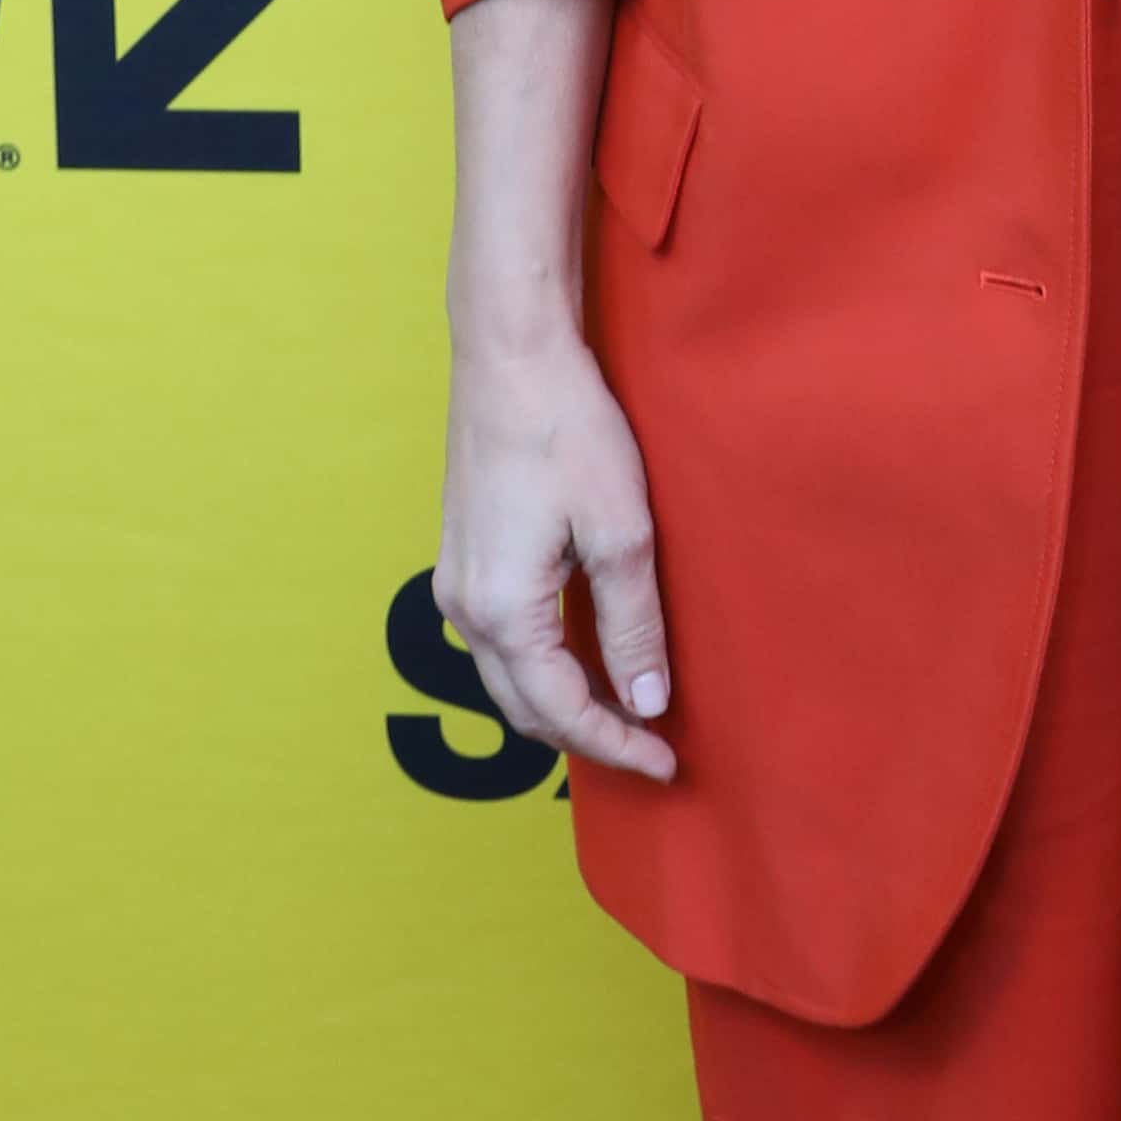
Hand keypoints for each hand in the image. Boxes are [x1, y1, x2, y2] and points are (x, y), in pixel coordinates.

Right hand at [437, 328, 675, 782]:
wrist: (509, 356)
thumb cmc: (566, 431)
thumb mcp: (621, 534)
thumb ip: (631, 627)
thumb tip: (645, 701)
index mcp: (504, 612)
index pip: (562, 712)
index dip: (617, 746)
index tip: (666, 764)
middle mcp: (465, 609)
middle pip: (525, 709)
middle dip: (588, 736)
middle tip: (651, 748)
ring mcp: (455, 582)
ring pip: (508, 677)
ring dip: (562, 703)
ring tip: (625, 708)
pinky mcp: (461, 557)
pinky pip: (499, 640)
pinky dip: (541, 666)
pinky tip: (584, 655)